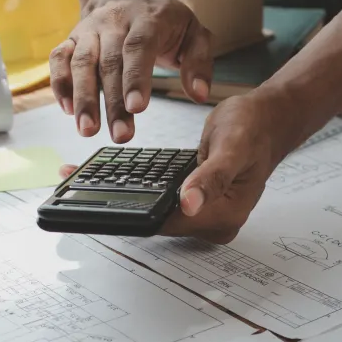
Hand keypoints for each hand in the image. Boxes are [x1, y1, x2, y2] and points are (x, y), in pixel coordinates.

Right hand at [50, 0, 213, 143]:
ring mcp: (90, 29)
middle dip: (112, 102)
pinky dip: (60, 84)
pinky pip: (59, 59)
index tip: (137, 108)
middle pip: (110, 62)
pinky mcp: (72, 38)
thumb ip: (199, 63)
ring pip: (81, 63)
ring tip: (88, 130)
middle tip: (120, 135)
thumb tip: (200, 95)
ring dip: (83, 98)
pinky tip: (67, 110)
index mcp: (147, 18)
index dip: (136, 77)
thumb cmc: (164, 21)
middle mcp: (114, 21)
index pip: (139, 46)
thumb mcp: (194, 33)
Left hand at [58, 91, 291, 242]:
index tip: (93, 203)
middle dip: (116, 204)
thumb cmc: (254, 129)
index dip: (129, 211)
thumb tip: (188, 203)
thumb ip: (210, 178)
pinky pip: (161, 199)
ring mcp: (203, 213)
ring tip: (81, 180)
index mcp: (221, 217)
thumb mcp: (231, 149)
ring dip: (121, 196)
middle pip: (155, 219)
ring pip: (154, 210)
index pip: (165, 222)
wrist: (268, 118)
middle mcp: (211, 222)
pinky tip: (110, 176)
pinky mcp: (194, 201)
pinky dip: (137, 188)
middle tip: (73, 186)